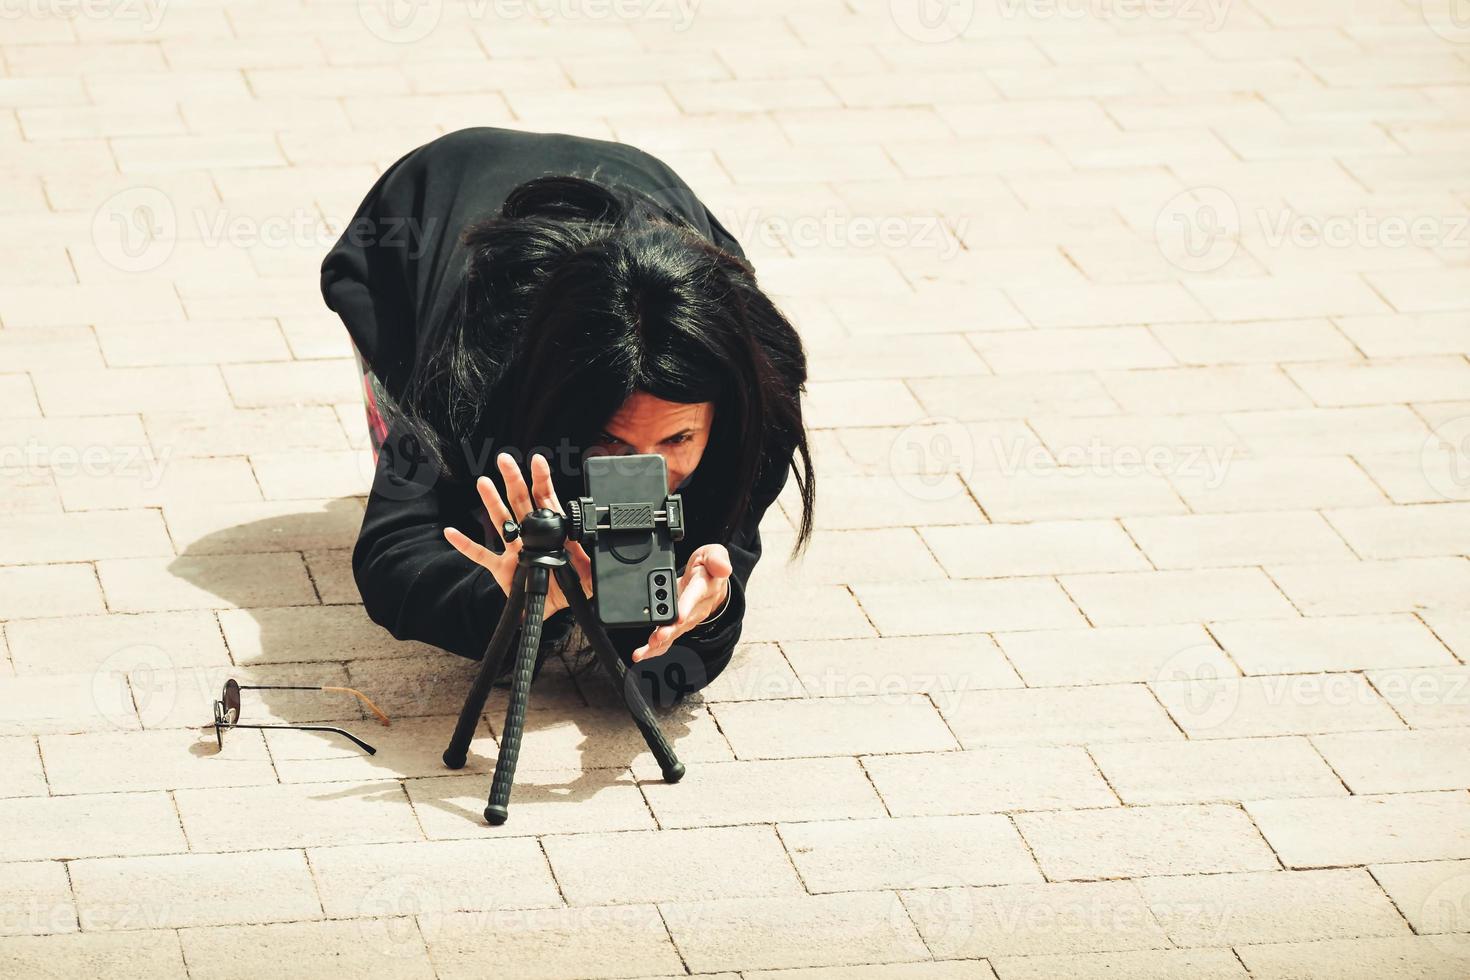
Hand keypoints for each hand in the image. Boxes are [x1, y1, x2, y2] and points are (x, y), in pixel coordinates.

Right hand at [443, 452, 592, 620]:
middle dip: (514, 480)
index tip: (537, 461)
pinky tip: (452, 532)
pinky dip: (466, 545)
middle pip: (521, 502)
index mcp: (553, 532)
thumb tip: (603, 556)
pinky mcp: (502, 568)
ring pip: (502, 521)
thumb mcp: (589, 577)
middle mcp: (531, 535)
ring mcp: (515, 550)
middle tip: (505, 460)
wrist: (553, 608)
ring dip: (492, 502)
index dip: (542, 480)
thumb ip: (595, 565)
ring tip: (483, 482)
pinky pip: (481, 555)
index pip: (547, 500)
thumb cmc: (569, 586)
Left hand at [632, 543, 732, 662]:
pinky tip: (641, 655)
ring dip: (659, 644)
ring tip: (644, 651)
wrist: (712, 582)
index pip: (695, 597)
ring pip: (674, 633)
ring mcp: (688, 619)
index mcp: (704, 587)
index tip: (678, 617)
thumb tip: (724, 569)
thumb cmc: (709, 567)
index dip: (686, 607)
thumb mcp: (714, 553)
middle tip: (656, 639)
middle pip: (683, 622)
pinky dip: (654, 649)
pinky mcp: (678, 625)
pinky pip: (668, 639)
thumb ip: (717, 558)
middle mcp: (696, 607)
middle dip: (669, 631)